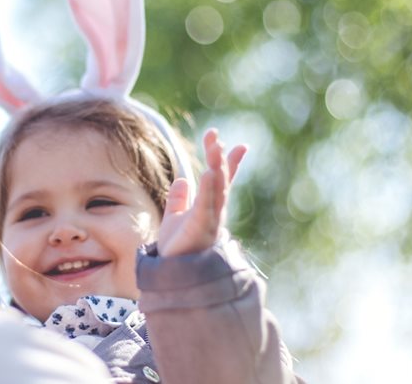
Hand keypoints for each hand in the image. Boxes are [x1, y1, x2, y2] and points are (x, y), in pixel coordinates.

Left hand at [157, 129, 246, 257]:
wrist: (171, 276)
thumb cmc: (176, 252)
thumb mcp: (174, 219)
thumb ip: (179, 201)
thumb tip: (182, 181)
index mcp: (208, 208)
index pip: (221, 181)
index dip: (229, 163)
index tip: (240, 145)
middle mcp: (213, 213)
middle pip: (220, 180)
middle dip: (219, 158)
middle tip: (215, 136)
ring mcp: (209, 220)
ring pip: (216, 190)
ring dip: (217, 167)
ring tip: (216, 147)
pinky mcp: (200, 229)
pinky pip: (205, 205)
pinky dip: (208, 189)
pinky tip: (208, 172)